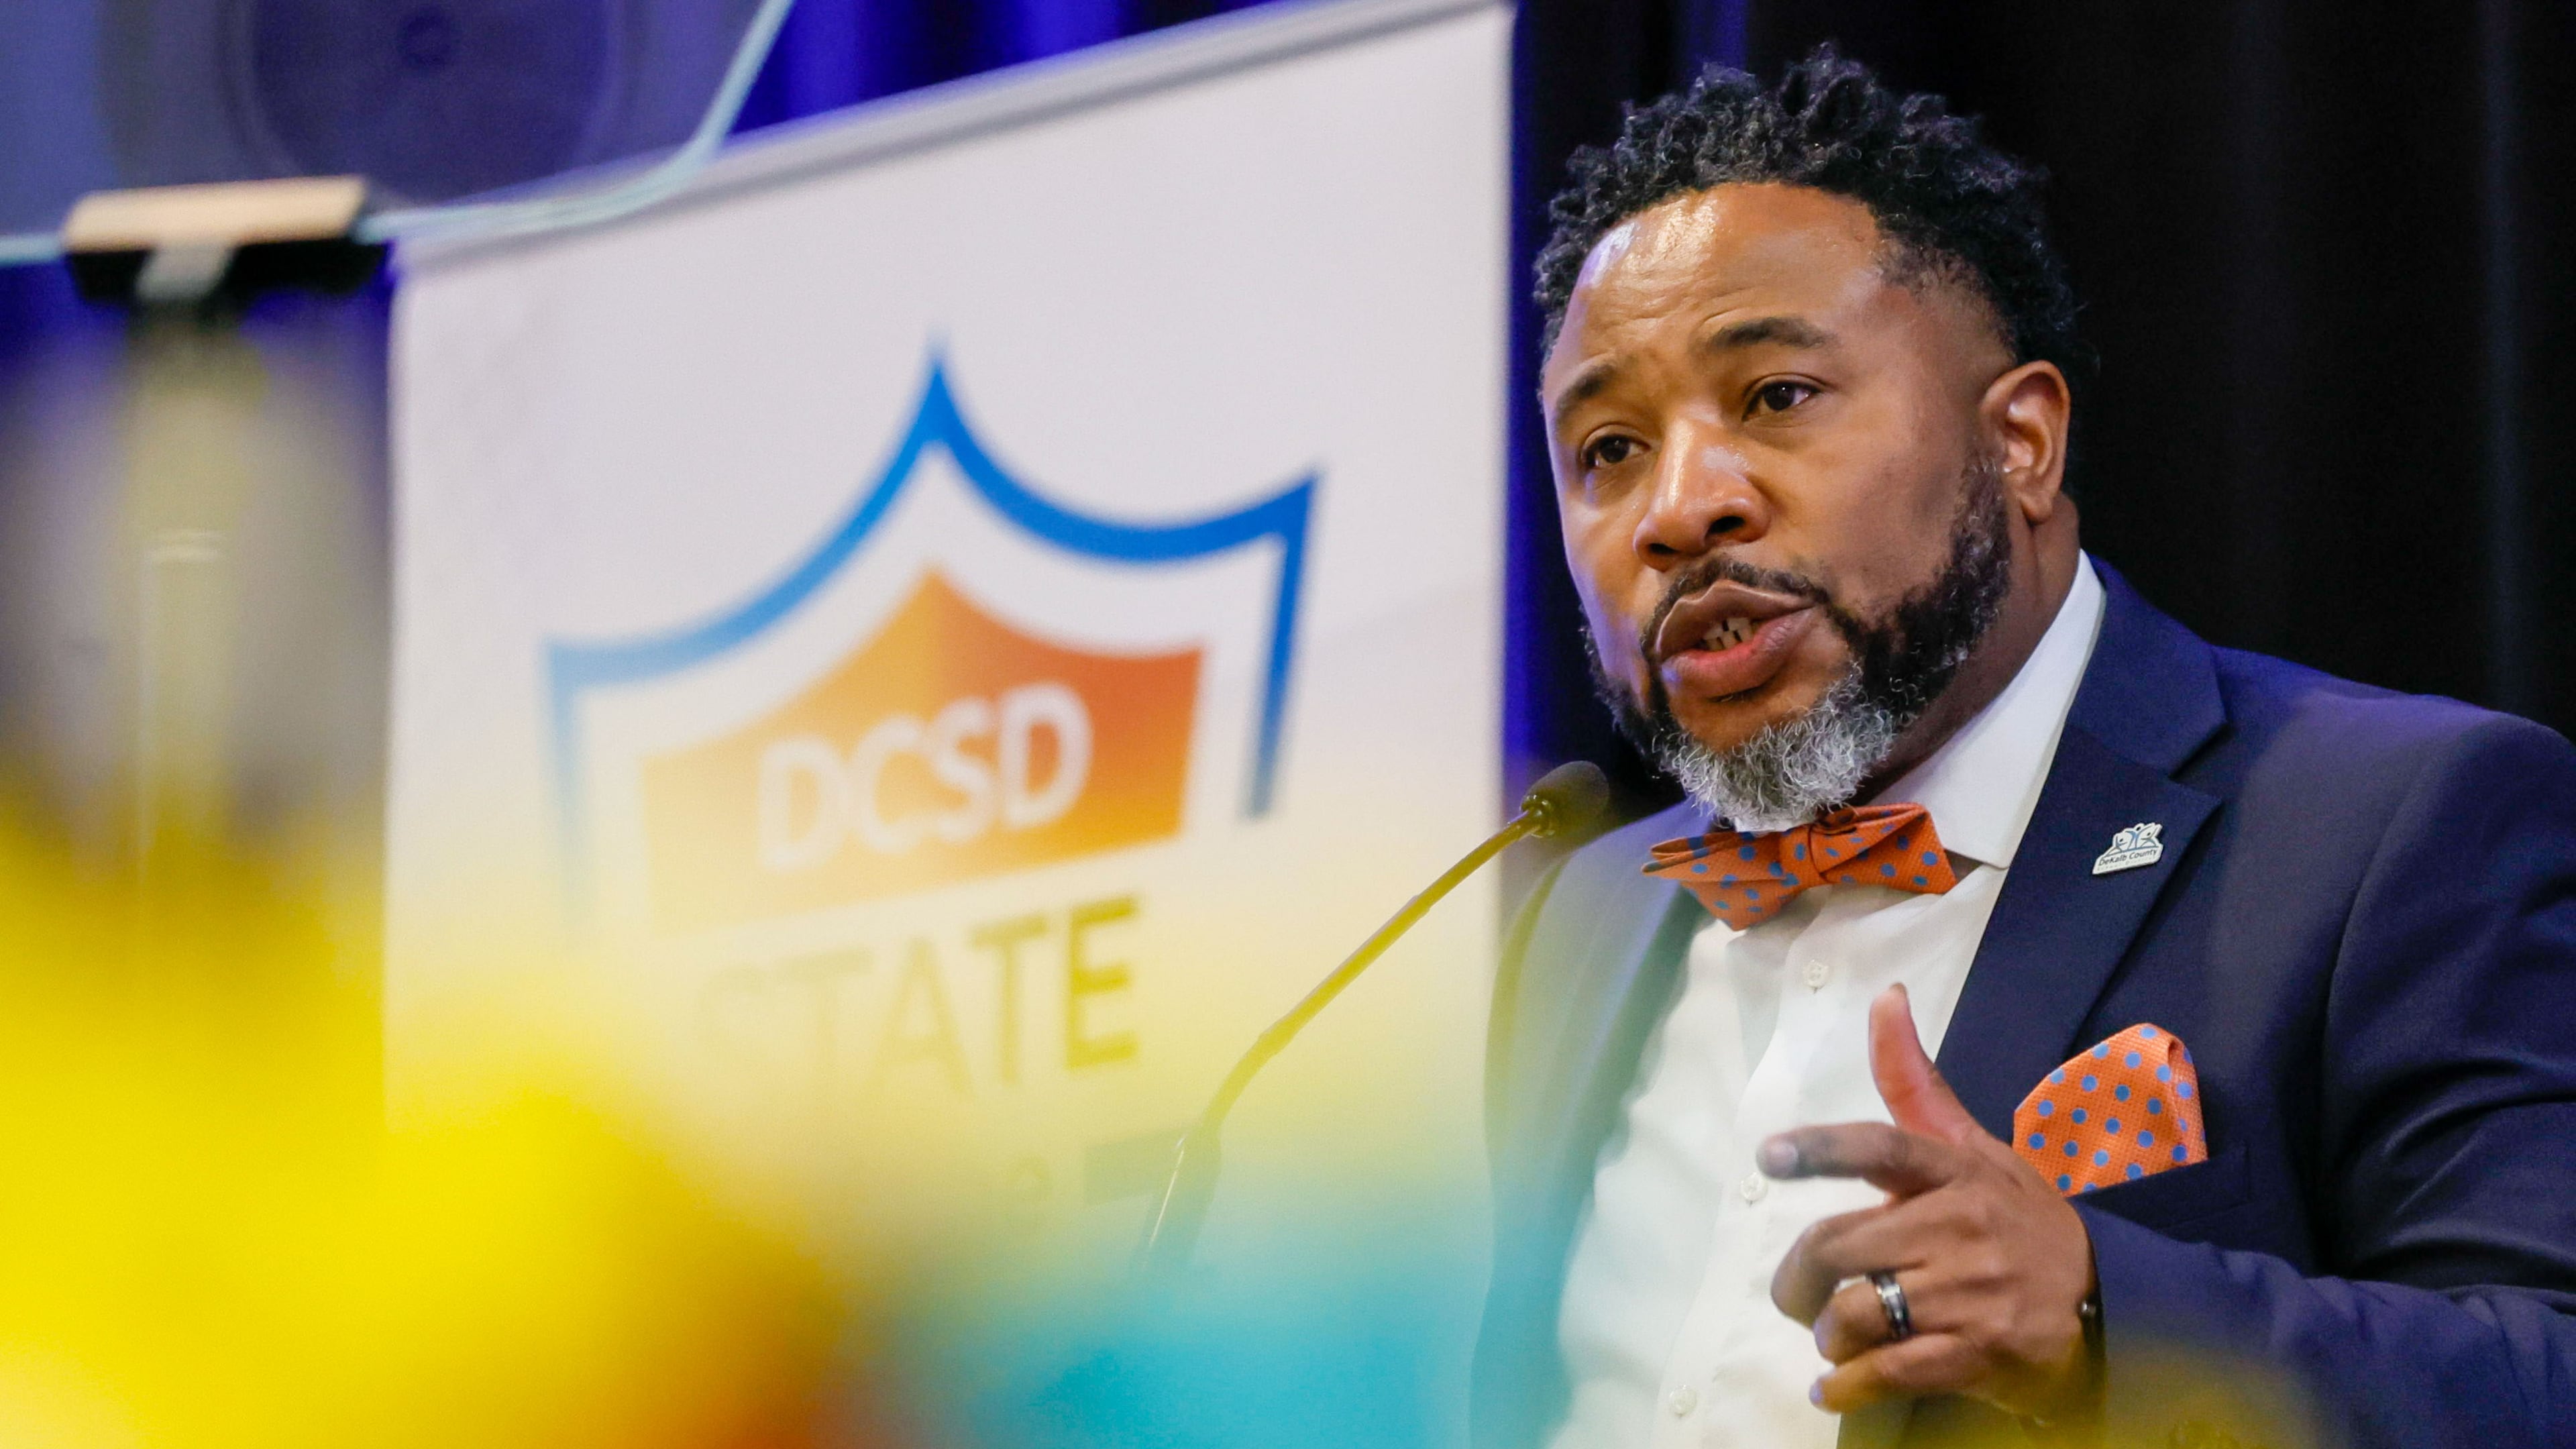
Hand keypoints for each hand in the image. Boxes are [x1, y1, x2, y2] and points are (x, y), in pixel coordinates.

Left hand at [1761, 984, 2098, 1419]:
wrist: (2107, 1305)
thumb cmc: (2020, 1220)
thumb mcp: (1977, 1148)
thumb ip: (1916, 1084)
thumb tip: (1885, 997)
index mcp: (1956, 1172)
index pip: (1882, 1147)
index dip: (1821, 1150)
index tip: (1771, 1155)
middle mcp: (1960, 1228)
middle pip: (1838, 1245)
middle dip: (1798, 1280)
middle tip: (1798, 1297)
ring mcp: (1971, 1294)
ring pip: (1855, 1313)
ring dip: (1829, 1334)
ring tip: (1837, 1339)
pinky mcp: (1979, 1354)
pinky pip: (1888, 1371)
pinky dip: (1847, 1385)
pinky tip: (1838, 1386)